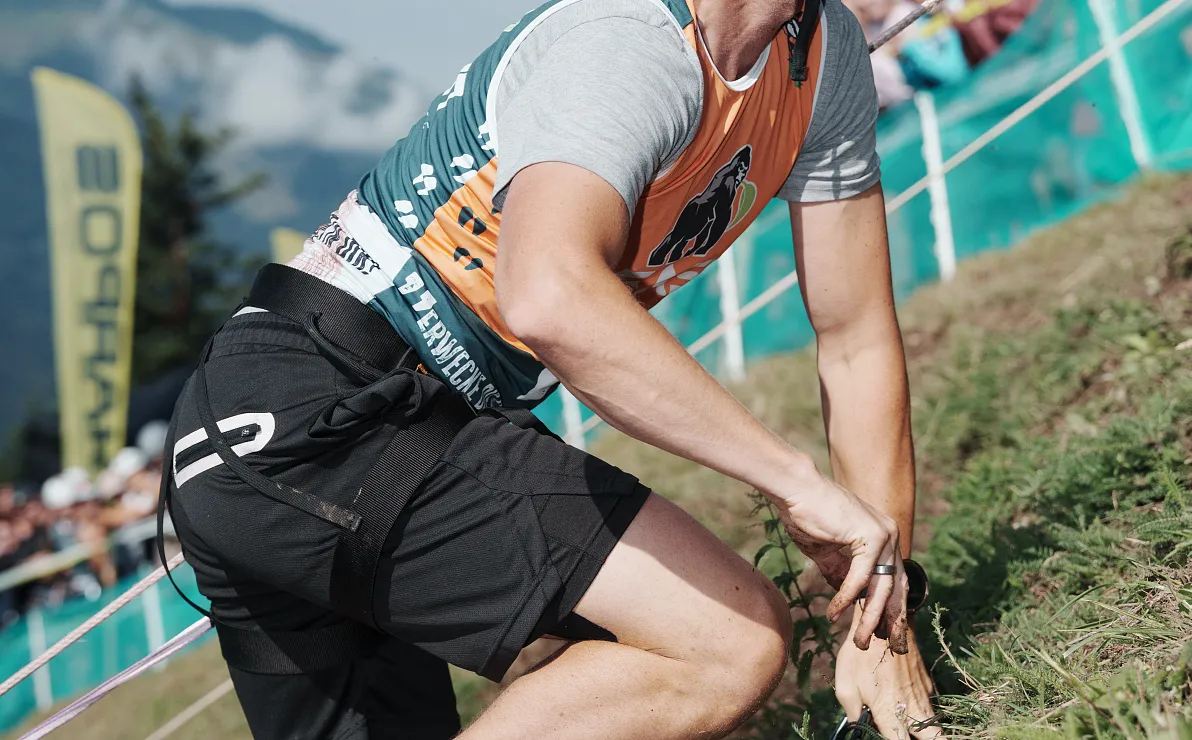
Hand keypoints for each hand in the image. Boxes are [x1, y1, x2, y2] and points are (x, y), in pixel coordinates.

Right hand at [769, 465, 908, 652]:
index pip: (895, 582)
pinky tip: (835, 614)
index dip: (891, 611)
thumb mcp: (827, 552)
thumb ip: (841, 572)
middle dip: (890, 622)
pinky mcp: (870, 537)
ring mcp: (884, 535)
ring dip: (869, 618)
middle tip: (885, 648)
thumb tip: (849, 599)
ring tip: (860, 641)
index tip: (885, 636)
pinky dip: (846, 598)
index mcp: (884, 538)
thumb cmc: (808, 515)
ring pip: (881, 588)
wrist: (797, 488)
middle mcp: (890, 536)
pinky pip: (860, 578)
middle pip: (896, 589)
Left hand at [836, 611, 940, 738]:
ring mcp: (923, 695)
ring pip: (933, 723)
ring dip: (927, 730)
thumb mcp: (845, 685)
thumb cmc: (860, 655)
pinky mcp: (926, 683)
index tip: (890, 737)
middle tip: (916, 736)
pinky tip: (907, 703)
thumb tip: (857, 726)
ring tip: (911, 725)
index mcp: (890, 713)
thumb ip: (852, 713)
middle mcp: (912, 708)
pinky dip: (923, 710)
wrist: (884, 623)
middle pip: (934, 738)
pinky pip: (929, 704)